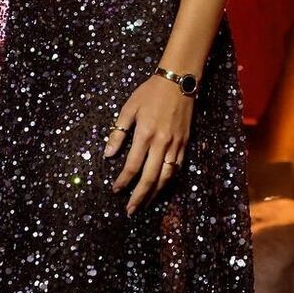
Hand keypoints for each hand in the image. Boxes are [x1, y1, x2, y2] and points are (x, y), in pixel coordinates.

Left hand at [104, 74, 194, 214]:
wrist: (179, 81)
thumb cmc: (150, 93)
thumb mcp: (129, 108)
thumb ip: (118, 132)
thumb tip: (108, 154)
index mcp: (145, 134)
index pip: (132, 166)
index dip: (123, 181)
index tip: (115, 190)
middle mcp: (162, 143)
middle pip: (150, 177)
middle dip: (139, 196)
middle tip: (130, 210)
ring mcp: (176, 144)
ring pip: (166, 176)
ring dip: (155, 193)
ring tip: (145, 204)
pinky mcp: (185, 143)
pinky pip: (178, 167)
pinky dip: (169, 180)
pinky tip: (162, 187)